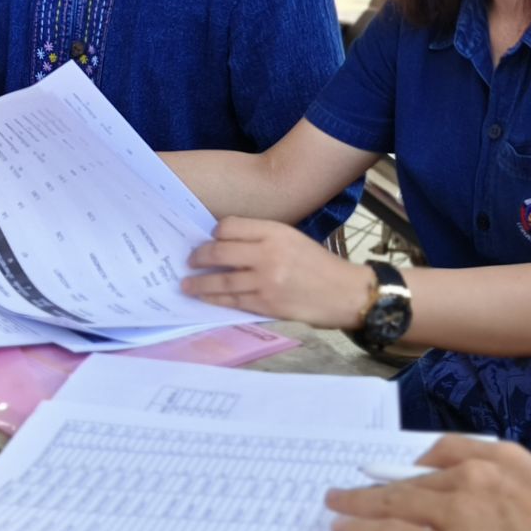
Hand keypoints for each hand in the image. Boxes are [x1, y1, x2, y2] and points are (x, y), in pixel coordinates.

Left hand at [182, 217, 370, 325]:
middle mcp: (268, 254)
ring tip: (186, 284)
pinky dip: (214, 299)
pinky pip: (231, 301)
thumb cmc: (319, 264)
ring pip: (221, 281)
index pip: (230, 227)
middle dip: (198, 257)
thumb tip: (227, 244)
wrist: (345, 293)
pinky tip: (205, 298)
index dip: (215, 233)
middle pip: (219, 252)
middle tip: (190, 261)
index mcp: (276, 232)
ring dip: (199, 283)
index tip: (209, 239)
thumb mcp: (293, 239)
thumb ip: (263, 238)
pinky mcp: (266, 304)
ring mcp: (265, 281)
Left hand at [323, 436, 530, 530]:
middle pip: (414, 478)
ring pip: (395, 502)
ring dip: (360, 502)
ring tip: (338, 503)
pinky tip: (344, 529)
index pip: (447, 450)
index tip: (407, 470)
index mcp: (502, 457)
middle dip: (381, 483)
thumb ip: (506, 487)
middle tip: (353, 486)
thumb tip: (472, 503)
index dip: (419, 462)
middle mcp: (473, 476)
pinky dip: (362, 530)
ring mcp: (455, 513)